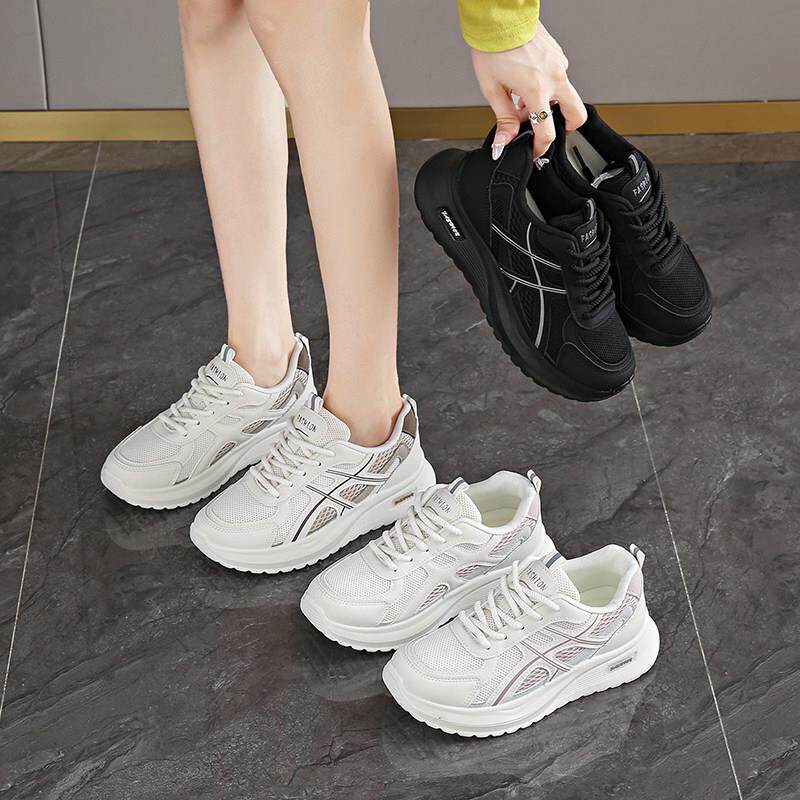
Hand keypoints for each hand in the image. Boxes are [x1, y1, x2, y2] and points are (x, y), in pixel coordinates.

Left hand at [471, 23, 586, 159]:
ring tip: (525, 101)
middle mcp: (554, 78)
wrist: (500, 18)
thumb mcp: (493, 89)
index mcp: (537, 90)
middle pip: (577, 115)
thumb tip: (504, 142)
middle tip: (548, 130)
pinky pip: (558, 79)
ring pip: (566, 96)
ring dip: (550, 105)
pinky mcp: (559, 56)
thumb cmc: (494, 48)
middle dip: (566, 127)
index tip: (536, 152)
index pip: (547, 132)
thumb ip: (503, 119)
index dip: (541, 148)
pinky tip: (528, 83)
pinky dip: (547, 87)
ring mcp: (559, 65)